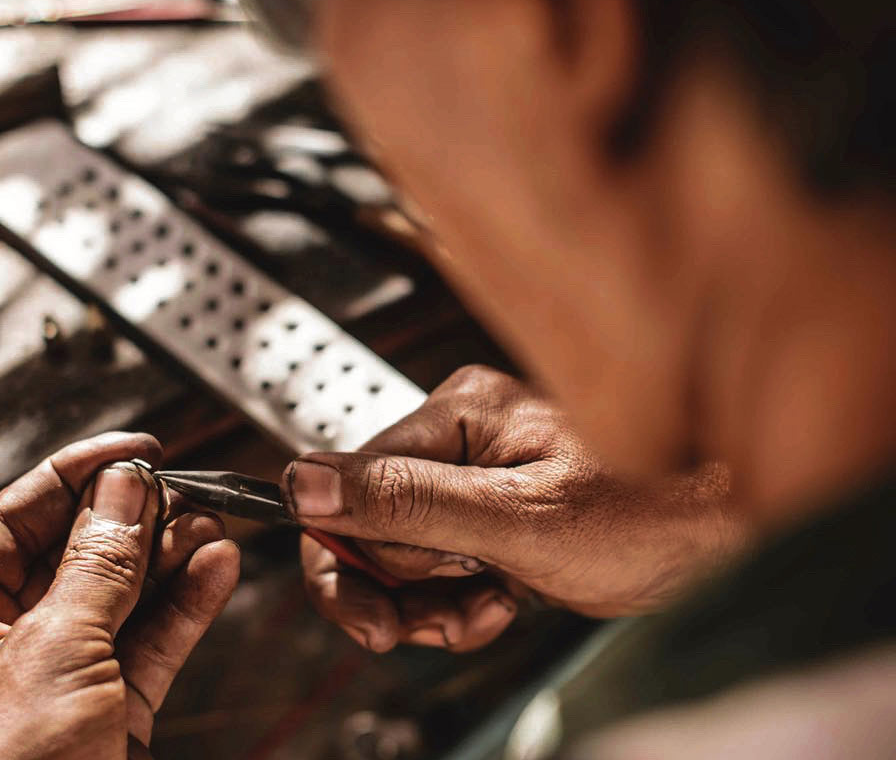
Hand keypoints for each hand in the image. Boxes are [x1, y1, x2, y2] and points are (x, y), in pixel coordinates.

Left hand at [0, 432, 239, 759]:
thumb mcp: (51, 653)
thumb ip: (96, 565)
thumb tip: (123, 489)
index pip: (8, 521)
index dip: (71, 476)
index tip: (128, 450)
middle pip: (72, 555)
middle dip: (130, 518)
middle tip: (178, 486)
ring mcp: (58, 682)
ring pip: (121, 596)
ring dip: (168, 556)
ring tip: (207, 520)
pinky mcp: (108, 714)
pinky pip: (151, 642)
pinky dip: (186, 604)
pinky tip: (214, 567)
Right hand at [281, 366, 746, 652]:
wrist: (731, 532)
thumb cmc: (654, 507)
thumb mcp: (515, 518)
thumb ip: (405, 501)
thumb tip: (306, 482)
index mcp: (458, 413)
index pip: (352, 480)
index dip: (349, 552)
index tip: (367, 610)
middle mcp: (463, 438)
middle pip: (375, 519)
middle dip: (401, 583)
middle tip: (428, 623)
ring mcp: (481, 479)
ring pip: (409, 553)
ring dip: (436, 601)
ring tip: (484, 610)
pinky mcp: (499, 516)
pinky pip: (447, 568)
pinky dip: (464, 602)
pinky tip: (503, 602)